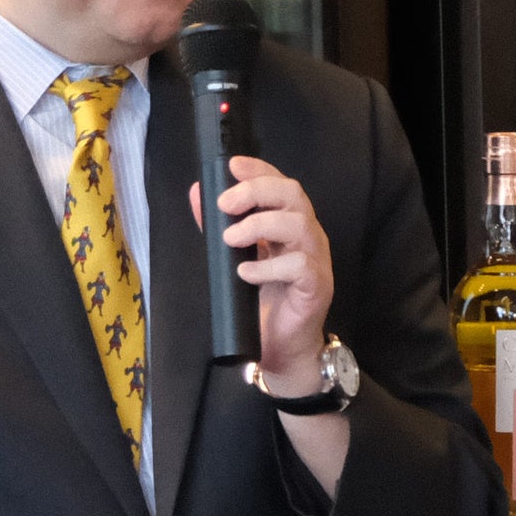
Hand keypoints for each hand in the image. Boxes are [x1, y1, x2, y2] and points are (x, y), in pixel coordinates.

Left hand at [199, 156, 334, 392]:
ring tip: (230, 239)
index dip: (259, 169)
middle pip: (294, 195)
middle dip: (257, 191)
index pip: (281, 184)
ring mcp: (315, 261)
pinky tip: (245, 274)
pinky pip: (299, 266)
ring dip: (260, 225)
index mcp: (288, 224)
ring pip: (299, 224)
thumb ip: (218, 225)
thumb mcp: (234, 257)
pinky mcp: (317, 287)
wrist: (280, 349)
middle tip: (225, 204)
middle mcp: (306, 237)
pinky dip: (268, 266)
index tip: (231, 166)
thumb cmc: (261, 303)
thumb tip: (198, 193)